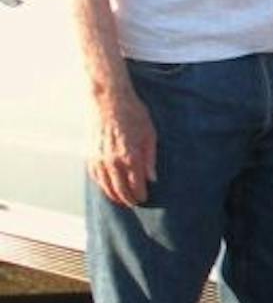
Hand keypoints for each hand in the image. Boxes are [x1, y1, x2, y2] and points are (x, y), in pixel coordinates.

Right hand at [90, 88, 156, 206]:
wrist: (108, 99)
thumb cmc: (133, 113)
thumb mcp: (150, 134)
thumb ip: (150, 158)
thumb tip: (152, 178)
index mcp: (130, 156)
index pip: (136, 184)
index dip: (140, 194)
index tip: (145, 198)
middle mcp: (112, 160)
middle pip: (120, 189)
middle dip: (128, 198)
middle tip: (135, 203)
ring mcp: (98, 158)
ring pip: (105, 185)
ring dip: (114, 195)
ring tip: (122, 200)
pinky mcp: (90, 153)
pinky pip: (95, 175)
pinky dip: (101, 184)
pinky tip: (107, 187)